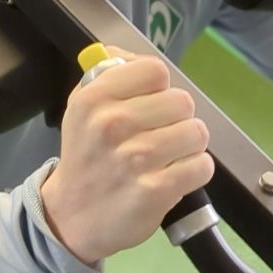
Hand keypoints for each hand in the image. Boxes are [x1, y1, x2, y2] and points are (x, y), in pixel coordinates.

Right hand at [40, 47, 213, 264]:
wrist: (70, 217)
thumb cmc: (85, 156)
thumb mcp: (82, 108)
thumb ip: (108, 75)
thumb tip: (129, 55)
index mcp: (94, 98)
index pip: (155, 70)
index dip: (159, 88)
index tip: (149, 105)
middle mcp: (112, 124)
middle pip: (182, 101)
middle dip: (177, 119)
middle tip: (159, 135)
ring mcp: (135, 158)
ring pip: (197, 132)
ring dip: (188, 146)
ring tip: (168, 156)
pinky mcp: (156, 190)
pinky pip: (202, 165)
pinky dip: (195, 171)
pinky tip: (175, 176)